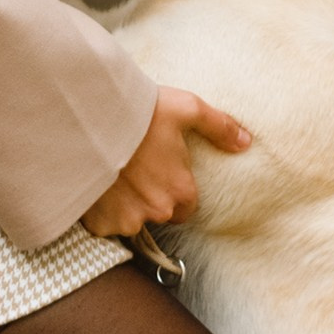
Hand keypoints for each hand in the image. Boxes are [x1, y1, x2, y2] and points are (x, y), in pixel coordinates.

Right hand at [83, 86, 251, 238]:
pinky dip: (99, 211)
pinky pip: (102, 225)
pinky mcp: (98, 224)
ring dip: (123, 206)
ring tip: (112, 176)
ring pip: (129, 221)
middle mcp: (157, 212)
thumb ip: (219, 126)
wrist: (87, 121)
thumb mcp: (186, 109)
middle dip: (149, 199)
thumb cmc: (140, 112)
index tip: (159, 172)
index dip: (173, 190)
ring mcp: (126, 220)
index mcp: (181, 191)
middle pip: (158, 214)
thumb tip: (245, 142)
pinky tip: (95, 185)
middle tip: (134, 170)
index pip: (186, 207)